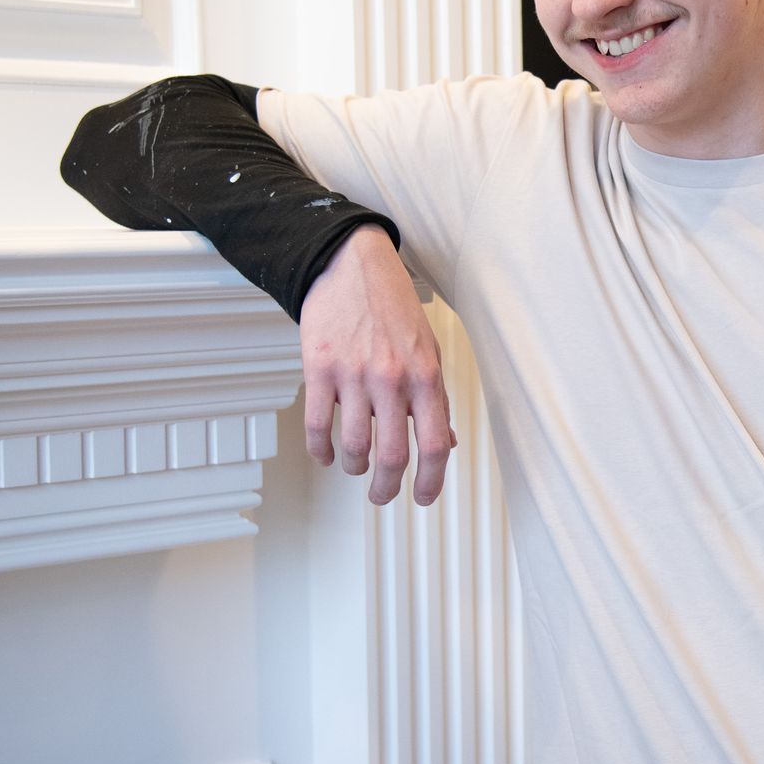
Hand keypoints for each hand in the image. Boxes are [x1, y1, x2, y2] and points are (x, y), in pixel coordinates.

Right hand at [298, 224, 455, 504]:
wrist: (351, 266)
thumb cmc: (394, 308)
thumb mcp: (429, 349)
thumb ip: (435, 398)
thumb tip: (446, 442)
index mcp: (426, 375)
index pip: (436, 443)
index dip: (430, 480)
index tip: (422, 497)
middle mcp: (392, 379)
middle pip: (393, 455)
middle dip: (387, 488)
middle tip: (382, 495)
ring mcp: (353, 375)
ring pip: (354, 446)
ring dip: (354, 467)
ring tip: (355, 467)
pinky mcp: (319, 369)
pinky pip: (317, 424)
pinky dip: (321, 450)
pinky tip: (326, 455)